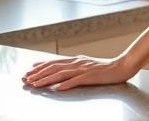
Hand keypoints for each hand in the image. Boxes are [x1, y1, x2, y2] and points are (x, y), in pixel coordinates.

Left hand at [22, 55, 136, 90]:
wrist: (122, 66)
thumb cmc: (106, 69)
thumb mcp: (87, 66)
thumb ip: (75, 68)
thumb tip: (61, 73)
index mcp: (76, 60)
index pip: (55, 62)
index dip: (41, 66)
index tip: (29, 70)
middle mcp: (78, 62)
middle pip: (54, 67)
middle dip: (38, 73)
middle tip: (26, 78)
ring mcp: (84, 69)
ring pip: (61, 73)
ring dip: (46, 79)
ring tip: (36, 84)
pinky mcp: (91, 76)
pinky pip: (76, 81)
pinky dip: (65, 84)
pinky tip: (57, 88)